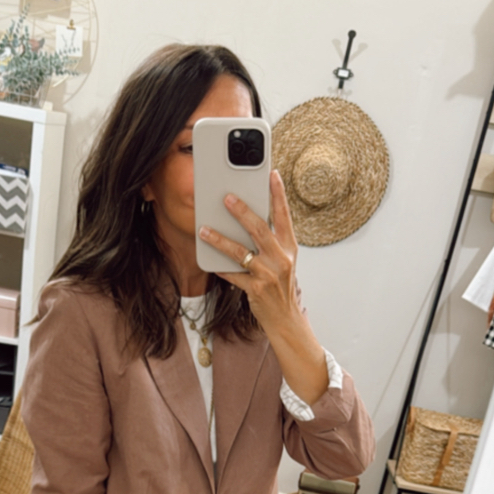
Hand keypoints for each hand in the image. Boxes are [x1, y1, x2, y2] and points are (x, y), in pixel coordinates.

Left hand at [198, 170, 299, 336]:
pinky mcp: (255, 290)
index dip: (278, 194)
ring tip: (204, 230)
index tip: (272, 174)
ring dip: (220, 240)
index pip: (284, 216)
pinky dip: (220, 267)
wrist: (285, 319)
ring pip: (240, 252)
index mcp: (289, 248)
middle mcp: (281, 259)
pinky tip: (209, 260)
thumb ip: (270, 242)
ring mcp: (268, 275)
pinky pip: (232, 275)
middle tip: (226, 197)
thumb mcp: (283, 261)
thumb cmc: (281, 286)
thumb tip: (249, 219)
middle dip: (242, 212)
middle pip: (259, 229)